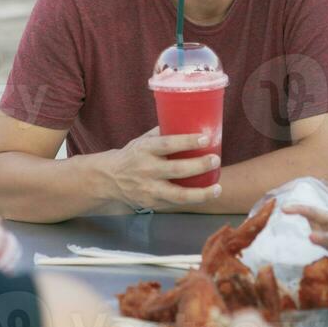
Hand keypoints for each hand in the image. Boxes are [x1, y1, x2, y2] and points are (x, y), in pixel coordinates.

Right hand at [107, 127, 221, 210]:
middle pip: (177, 170)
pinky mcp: (152, 204)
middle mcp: (146, 170)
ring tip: (217, 188)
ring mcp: (149, 189)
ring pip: (179, 195)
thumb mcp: (143, 140)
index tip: (205, 138)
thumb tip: (192, 122)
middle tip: (215, 159)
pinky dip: (193, 200)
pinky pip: (176, 204)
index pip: (167, 144)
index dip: (187, 142)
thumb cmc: (133, 155)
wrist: (110, 179)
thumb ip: (164, 134)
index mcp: (144, 150)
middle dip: (200, 165)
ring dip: (201, 193)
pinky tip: (207, 195)